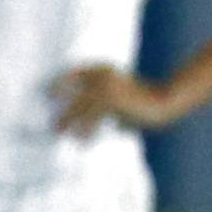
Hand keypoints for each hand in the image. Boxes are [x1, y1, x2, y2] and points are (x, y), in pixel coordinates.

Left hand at [49, 64, 187, 133]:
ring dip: (68, 121)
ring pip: (79, 107)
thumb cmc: (143, 101)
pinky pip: (92, 119)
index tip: (48, 94)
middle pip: (73, 92)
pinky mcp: (110, 102)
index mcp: (103, 69)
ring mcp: (106, 88)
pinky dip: (86, 131)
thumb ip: (102, 101)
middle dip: (62, 107)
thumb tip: (83, 120)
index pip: (75, 74)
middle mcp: (102, 76)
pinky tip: (81, 141)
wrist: (163, 100)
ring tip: (59, 132)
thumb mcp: (120, 94)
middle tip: (52, 122)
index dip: (59, 83)